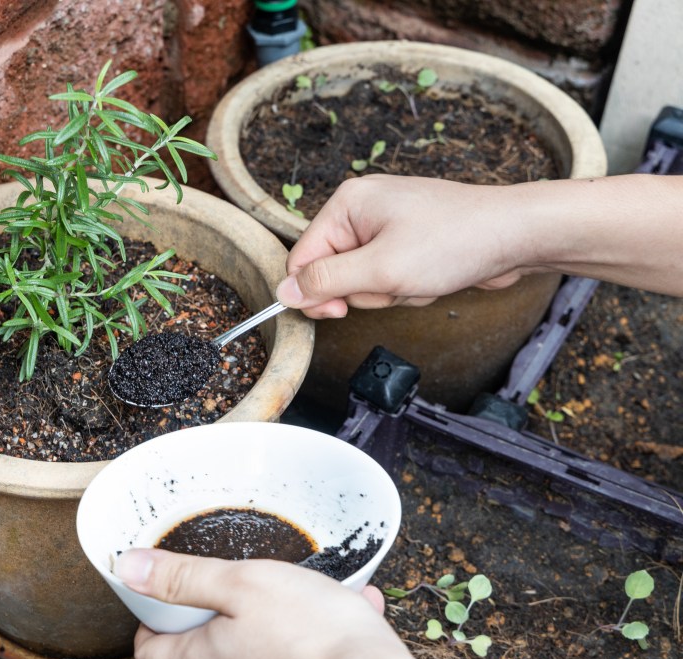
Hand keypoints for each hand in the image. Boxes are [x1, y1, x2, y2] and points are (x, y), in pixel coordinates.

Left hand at [115, 548, 438, 658]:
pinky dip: (311, 635)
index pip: (148, 652)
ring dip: (269, 622)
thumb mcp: (242, 583)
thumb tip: (130, 568)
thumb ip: (183, 577)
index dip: (151, 620)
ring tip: (299, 592)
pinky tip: (344, 607)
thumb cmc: (311, 632)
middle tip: (225, 590)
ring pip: (249, 655)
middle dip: (207, 621)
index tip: (167, 595)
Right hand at [275, 175, 533, 318]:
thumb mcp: (381, 269)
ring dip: (390, 291)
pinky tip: (432, 276)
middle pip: (333, 272)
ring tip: (421, 276)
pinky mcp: (407, 240)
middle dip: (365, 290)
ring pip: (363, 280)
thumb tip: (284, 291)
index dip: (316, 293)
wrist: (517, 234)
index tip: (339, 312)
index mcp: (346, 204)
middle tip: (397, 282)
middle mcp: (361, 209)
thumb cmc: (455, 241)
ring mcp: (386, 224)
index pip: (303, 258)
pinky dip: (407, 286)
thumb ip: (326, 282)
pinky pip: (388, 277)